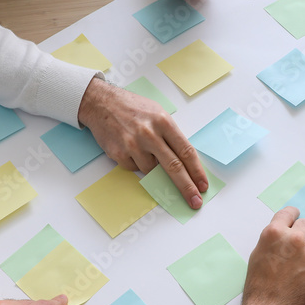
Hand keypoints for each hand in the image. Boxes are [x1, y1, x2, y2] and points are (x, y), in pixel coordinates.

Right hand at [79, 78, 207, 207]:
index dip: (197, 171)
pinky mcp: (118, 153)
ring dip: (151, 166)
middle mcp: (149, 134)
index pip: (186, 151)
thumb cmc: (133, 108)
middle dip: (187, 187)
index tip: (203, 185)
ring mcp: (133, 145)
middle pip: (174, 167)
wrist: (101, 103)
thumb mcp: (158, 114)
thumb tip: (184, 163)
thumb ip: (170, 136)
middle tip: (195, 201)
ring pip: (151, 170)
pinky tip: (129, 149)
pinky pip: (134, 169)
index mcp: (163, 122)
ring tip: (142, 148)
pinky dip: (135, 163)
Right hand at [236, 207, 304, 304]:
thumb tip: (285, 233)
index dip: (293, 217)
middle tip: (298, 250)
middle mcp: (295, 239)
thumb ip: (274, 240)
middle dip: (304, 235)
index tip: (296, 219)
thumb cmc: (260, 288)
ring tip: (299, 272)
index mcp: (275, 233)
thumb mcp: (258, 255)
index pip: (290, 213)